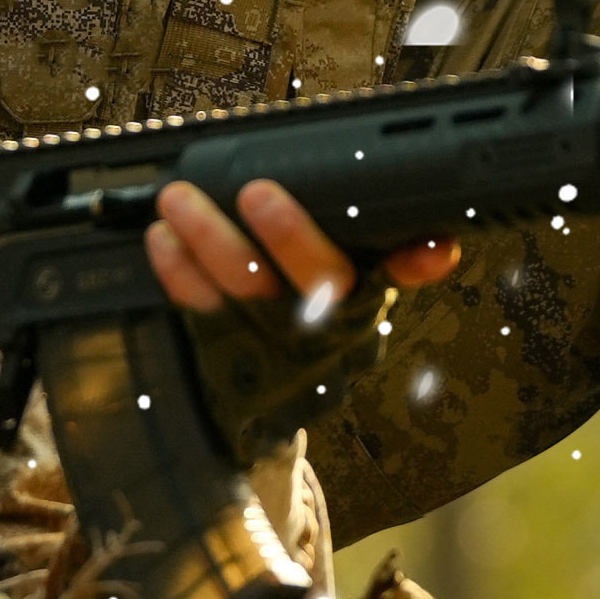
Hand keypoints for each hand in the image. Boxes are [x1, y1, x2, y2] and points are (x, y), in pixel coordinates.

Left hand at [145, 179, 462, 460]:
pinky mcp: (220, 355)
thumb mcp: (357, 297)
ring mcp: (269, 349)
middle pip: (314, 286)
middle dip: (289, 236)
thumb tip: (438, 247)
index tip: (413, 242)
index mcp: (361, 309)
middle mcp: (321, 334)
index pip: (383, 280)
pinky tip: (161, 238)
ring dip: (212, 241)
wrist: (261, 408)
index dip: (404, 262)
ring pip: (246, 294)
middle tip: (259, 190)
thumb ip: (388, 263)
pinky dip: (177, 272)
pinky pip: (197, 311)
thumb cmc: (313, 325)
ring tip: (182, 198)